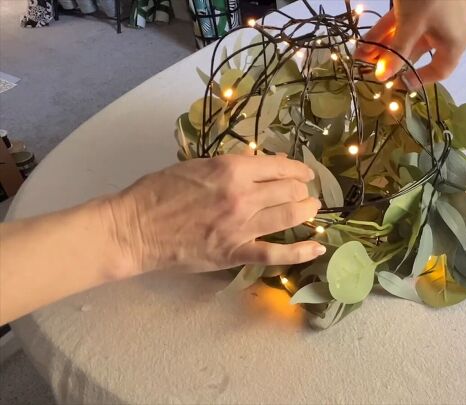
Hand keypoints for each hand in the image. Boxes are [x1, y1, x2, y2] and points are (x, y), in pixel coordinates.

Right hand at [107, 154, 324, 273]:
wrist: (135, 228)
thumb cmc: (158, 192)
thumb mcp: (197, 165)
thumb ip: (232, 165)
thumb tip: (265, 164)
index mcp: (231, 168)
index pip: (280, 166)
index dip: (299, 170)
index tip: (305, 174)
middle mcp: (243, 195)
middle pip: (289, 190)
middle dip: (303, 191)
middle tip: (306, 194)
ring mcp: (241, 226)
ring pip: (289, 216)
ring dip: (306, 212)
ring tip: (312, 210)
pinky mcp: (235, 252)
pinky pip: (277, 253)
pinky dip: (301, 251)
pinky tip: (318, 248)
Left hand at [356, 0, 465, 87]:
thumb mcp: (411, 25)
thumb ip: (396, 52)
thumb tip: (382, 77)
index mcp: (456, 42)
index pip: (441, 71)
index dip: (418, 80)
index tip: (395, 83)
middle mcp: (449, 32)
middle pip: (418, 53)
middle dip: (391, 59)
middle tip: (368, 68)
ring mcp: (438, 16)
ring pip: (409, 36)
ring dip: (385, 45)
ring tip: (361, 53)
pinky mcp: (426, 3)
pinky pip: (406, 22)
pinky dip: (389, 30)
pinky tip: (367, 39)